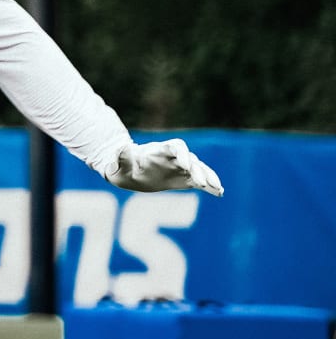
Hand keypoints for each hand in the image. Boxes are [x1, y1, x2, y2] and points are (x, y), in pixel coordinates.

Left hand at [105, 139, 223, 195]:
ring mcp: (181, 167)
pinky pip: (200, 181)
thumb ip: (122, 156)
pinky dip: (209, 185)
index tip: (185, 165)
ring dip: (208, 176)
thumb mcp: (120, 163)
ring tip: (217, 187)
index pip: (175, 147)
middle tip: (201, 182)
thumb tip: (121, 148)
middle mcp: (174, 157)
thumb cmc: (124, 166)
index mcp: (159, 150)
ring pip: (199, 169)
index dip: (181, 154)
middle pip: (190, 159)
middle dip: (197, 169)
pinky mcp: (185, 178)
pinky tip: (219, 192)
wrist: (130, 172)